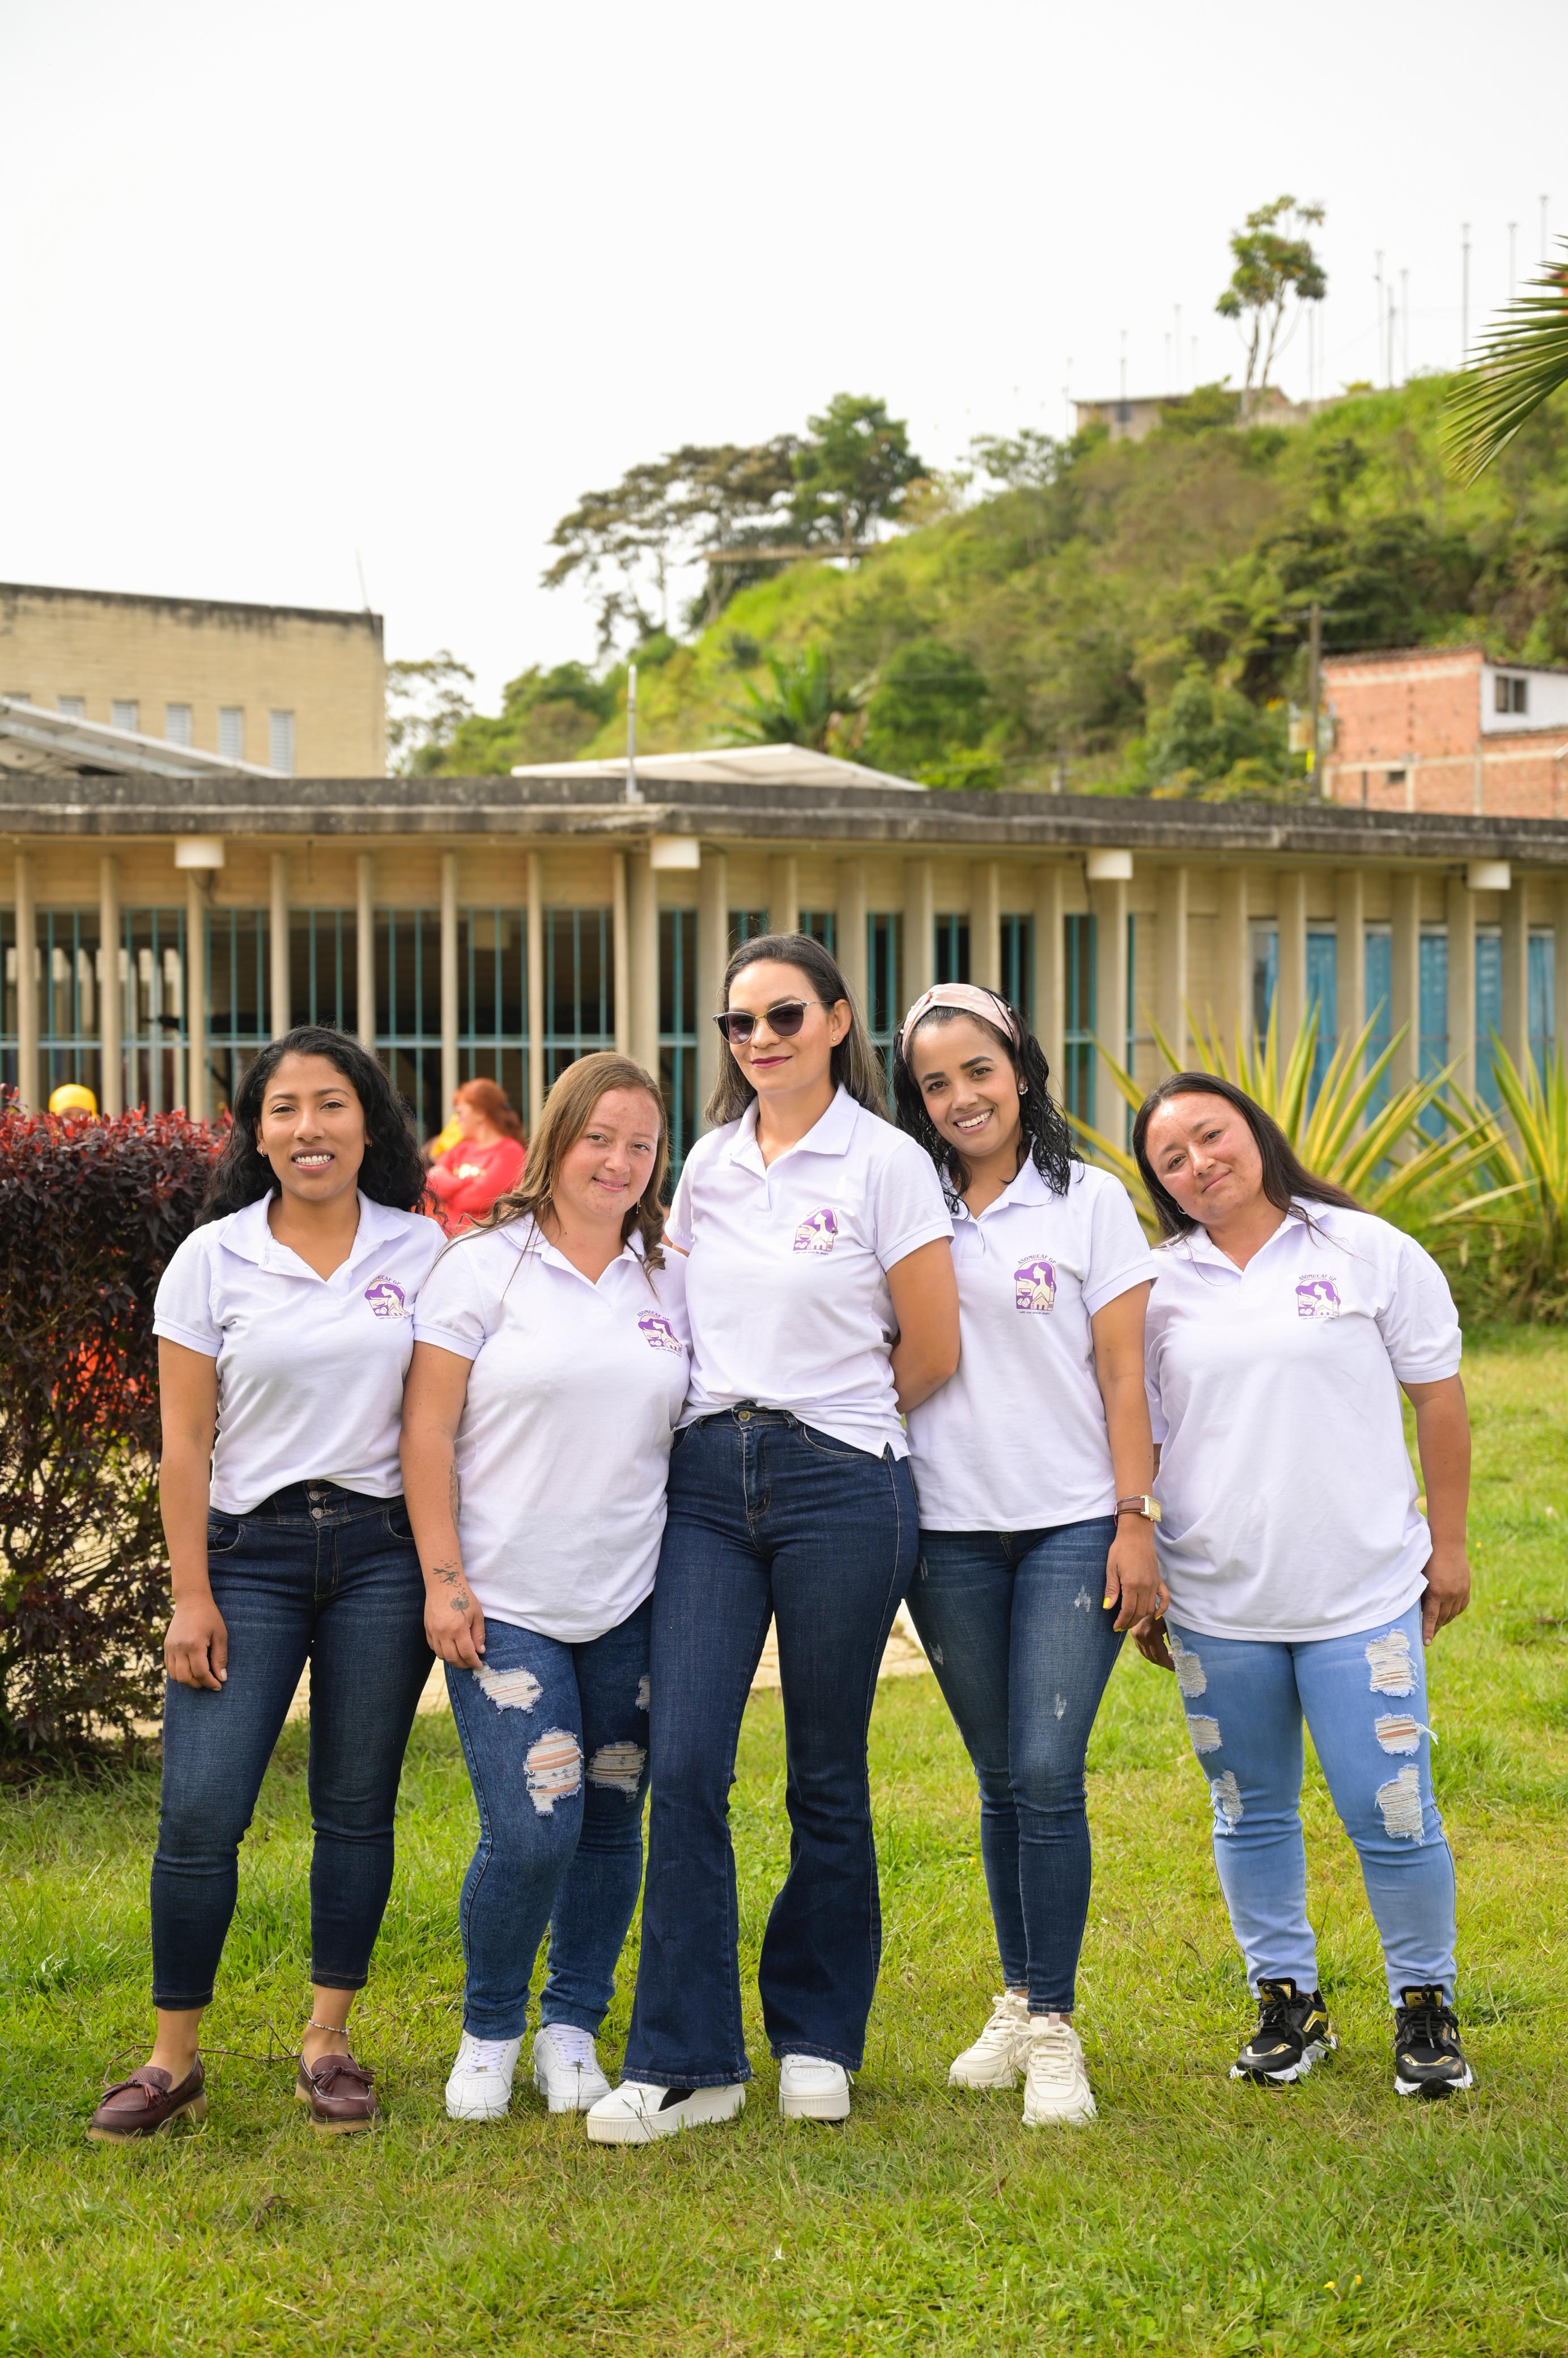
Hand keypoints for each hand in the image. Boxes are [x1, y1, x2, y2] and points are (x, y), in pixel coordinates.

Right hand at [165, 1593, 227, 1689]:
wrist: (191, 1601)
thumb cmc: (210, 1617)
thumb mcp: (220, 1635)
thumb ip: (220, 1658)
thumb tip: (222, 1678)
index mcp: (194, 1644)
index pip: (201, 1673)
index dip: (210, 1682)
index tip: (219, 1686)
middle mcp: (179, 1648)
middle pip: (185, 1678)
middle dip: (199, 1684)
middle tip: (210, 1682)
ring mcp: (170, 1648)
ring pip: (175, 1676)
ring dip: (188, 1680)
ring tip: (200, 1676)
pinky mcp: (166, 1647)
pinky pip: (169, 1667)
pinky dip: (179, 1673)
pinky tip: (191, 1668)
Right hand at [425, 1565, 485, 1668]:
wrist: (443, 1583)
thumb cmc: (463, 1596)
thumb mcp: (477, 1614)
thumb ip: (478, 1634)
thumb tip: (480, 1651)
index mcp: (458, 1629)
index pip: (466, 1653)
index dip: (474, 1662)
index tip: (479, 1665)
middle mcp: (444, 1633)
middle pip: (452, 1658)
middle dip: (463, 1664)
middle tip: (471, 1663)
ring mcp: (433, 1631)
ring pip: (441, 1655)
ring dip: (452, 1659)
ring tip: (461, 1657)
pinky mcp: (427, 1629)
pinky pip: (433, 1647)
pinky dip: (441, 1652)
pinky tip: (449, 1649)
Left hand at [1103, 1517, 1167, 1632]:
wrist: (1136, 1534)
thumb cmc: (1121, 1549)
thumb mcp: (1111, 1568)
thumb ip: (1111, 1589)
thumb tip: (1108, 1608)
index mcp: (1132, 1584)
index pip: (1128, 1610)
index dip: (1122, 1621)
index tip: (1115, 1627)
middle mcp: (1145, 1586)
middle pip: (1140, 1612)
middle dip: (1130, 1622)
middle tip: (1121, 1626)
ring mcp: (1154, 1584)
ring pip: (1150, 1608)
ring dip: (1141, 1618)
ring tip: (1131, 1621)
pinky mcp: (1159, 1580)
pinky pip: (1165, 1598)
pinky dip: (1162, 1609)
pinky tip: (1156, 1616)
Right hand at [1130, 1613, 1174, 1670]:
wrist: (1146, 1596)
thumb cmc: (1163, 1608)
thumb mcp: (1171, 1621)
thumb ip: (1174, 1637)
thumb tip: (1178, 1652)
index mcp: (1150, 1633)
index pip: (1160, 1656)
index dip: (1169, 1664)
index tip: (1178, 1668)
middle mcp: (1140, 1636)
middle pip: (1153, 1658)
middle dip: (1165, 1663)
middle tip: (1176, 1665)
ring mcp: (1135, 1635)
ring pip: (1147, 1655)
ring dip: (1158, 1659)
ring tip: (1170, 1659)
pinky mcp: (1134, 1634)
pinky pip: (1142, 1649)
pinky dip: (1151, 1654)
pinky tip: (1161, 1652)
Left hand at [1421, 1543, 1470, 1644]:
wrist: (1447, 1542)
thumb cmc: (1428, 1557)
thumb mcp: (1420, 1576)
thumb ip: (1420, 1593)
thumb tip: (1416, 1609)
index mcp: (1436, 1592)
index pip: (1431, 1618)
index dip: (1428, 1631)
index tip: (1426, 1643)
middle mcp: (1450, 1594)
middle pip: (1442, 1618)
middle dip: (1434, 1628)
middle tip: (1428, 1635)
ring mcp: (1460, 1591)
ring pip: (1452, 1614)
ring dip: (1444, 1621)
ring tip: (1436, 1625)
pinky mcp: (1466, 1588)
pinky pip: (1461, 1606)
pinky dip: (1454, 1612)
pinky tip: (1448, 1614)